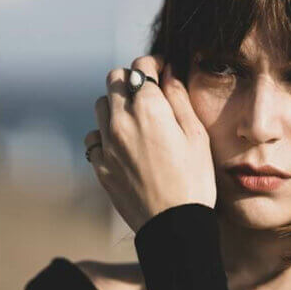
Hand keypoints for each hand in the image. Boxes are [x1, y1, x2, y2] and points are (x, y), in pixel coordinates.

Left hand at [85, 55, 216, 233]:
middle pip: (115, 78)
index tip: (162, 70)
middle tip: (149, 93)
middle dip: (132, 80)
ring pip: (102, 105)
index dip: (154, 64)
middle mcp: (122, 121)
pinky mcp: (100, 165)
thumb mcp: (196, 136)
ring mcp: (107, 144)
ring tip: (137, 120)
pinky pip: (94, 136)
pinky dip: (105, 134)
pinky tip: (123, 144)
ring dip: (117, 105)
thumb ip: (178, 98)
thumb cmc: (194, 181)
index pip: (142, 66)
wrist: (174, 226)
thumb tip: (168, 72)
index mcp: (150, 109)